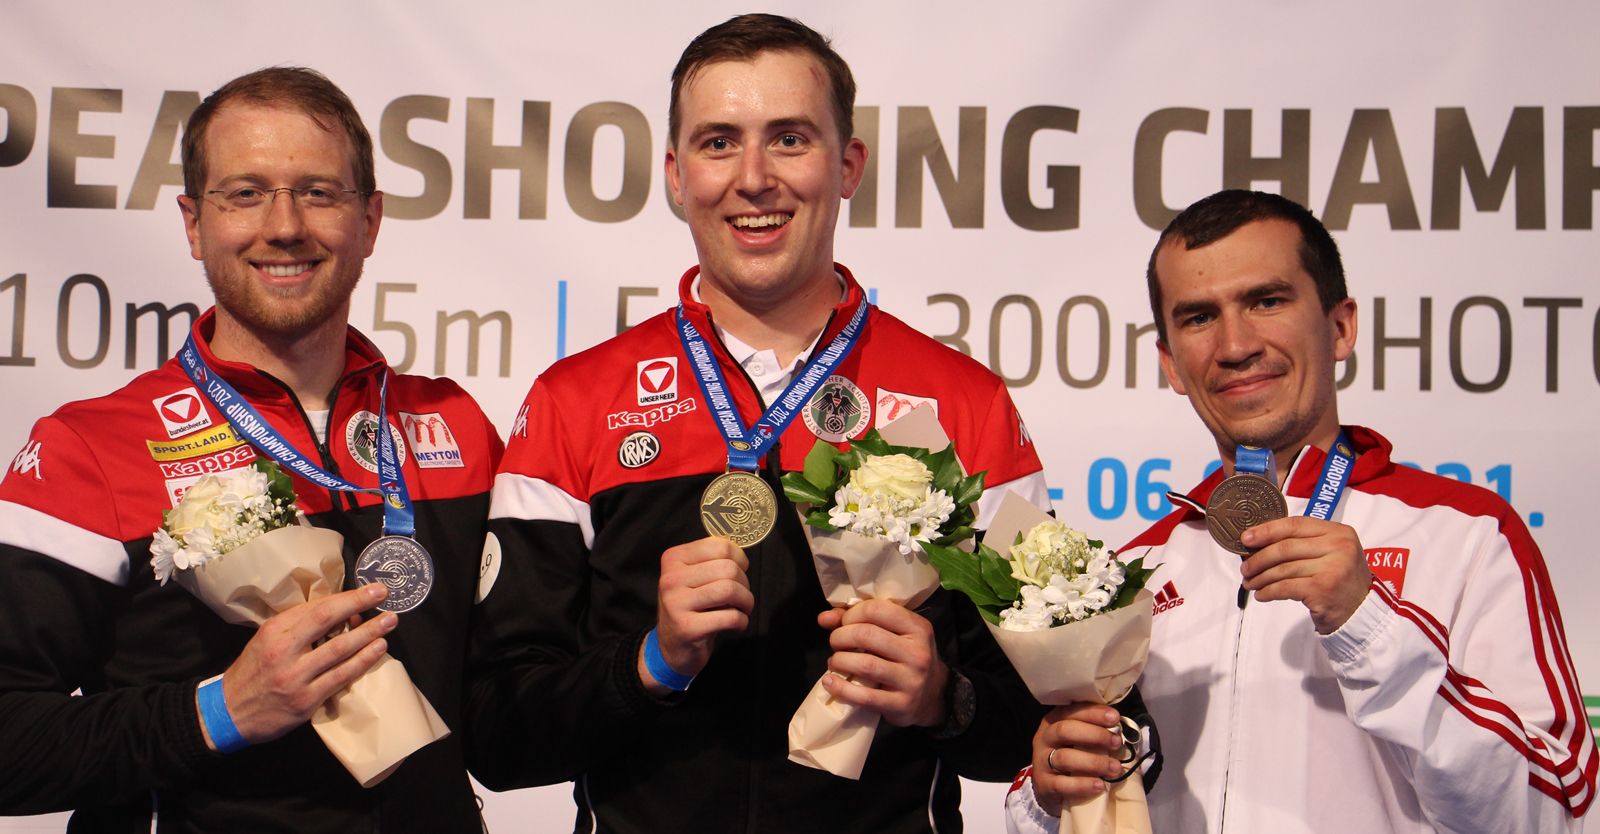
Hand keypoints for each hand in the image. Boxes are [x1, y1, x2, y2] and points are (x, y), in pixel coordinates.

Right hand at [210, 584, 394, 746]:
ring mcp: (295, 677)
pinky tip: (378, 649)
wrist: (229, 713)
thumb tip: (335, 609)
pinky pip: (341, 677)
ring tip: (389, 622)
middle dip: (359, 604)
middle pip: (327, 620)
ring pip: (339, 649)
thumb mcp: (265, 641)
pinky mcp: (306, 700)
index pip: (314, 608)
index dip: (344, 598)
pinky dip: (362, 661)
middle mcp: (283, 651)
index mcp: (273, 632)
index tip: (368, 589)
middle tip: (383, 594)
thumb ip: (295, 627)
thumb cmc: (253, 673)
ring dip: (369, 633)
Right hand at [641, 537, 752, 693]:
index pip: (718, 546)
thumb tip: (741, 555)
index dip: (739, 559)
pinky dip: (742, 621)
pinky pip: (730, 617)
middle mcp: (671, 579)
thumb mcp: (692, 578)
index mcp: (673, 559)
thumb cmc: (690, 608)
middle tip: (742, 595)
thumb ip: (711, 561)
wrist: (672, 647)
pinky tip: (737, 624)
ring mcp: (676, 604)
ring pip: (730, 590)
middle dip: (745, 583)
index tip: (740, 571)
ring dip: (746, 601)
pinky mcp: (688, 628)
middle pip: (727, 568)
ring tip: (743, 608)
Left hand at [816, 599, 947, 727]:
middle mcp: (918, 652)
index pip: (876, 610)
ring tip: (834, 662)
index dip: (851, 615)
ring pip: (865, 664)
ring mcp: (912, 680)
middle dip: (840, 637)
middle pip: (866, 635)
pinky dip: (841, 688)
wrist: (932, 696)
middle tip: (836, 643)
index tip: (844, 624)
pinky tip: (830, 682)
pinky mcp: (902, 704)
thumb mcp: (894, 634)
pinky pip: (865, 696)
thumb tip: (824, 618)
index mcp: (918, 628)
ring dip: (839, 661)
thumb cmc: (906, 658)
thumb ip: (860, 621)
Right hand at [1030, 703, 1125, 815]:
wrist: (1049, 787)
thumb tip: (1119, 729)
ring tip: (1115, 768)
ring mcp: (1041, 762)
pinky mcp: (1044, 784)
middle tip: (1116, 743)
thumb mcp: (1077, 739)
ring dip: (1094, 762)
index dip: (1093, 713)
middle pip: (1065, 730)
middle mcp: (1044, 738)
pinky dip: (1083, 784)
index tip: (1115, 718)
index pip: (1071, 711)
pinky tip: (1100, 785)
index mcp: (1053, 721)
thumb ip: (1092, 731)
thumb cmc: (1071, 757)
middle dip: (1095, 735)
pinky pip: (1062, 784)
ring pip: (1065, 758)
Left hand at [1240, 515, 1370, 633]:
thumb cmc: (1340, 581)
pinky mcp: (1323, 589)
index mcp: (1339, 532)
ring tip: (1250, 583)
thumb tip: (1259, 542)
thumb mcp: (1331, 553)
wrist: (1361, 613)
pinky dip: (1269, 591)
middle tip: (1245, 567)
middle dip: (1259, 558)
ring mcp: (1333, 568)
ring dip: (1261, 577)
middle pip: (1285, 547)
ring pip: (1283, 568)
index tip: (1246, 538)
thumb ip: (1303, 543)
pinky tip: (1262, 595)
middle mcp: (1339, 546)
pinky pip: (1285, 587)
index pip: (1295, 524)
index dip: (1267, 530)